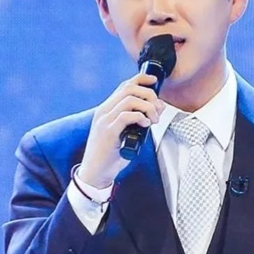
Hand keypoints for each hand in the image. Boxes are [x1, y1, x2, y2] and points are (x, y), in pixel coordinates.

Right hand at [79, 73, 164, 187]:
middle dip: (149, 95)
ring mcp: (105, 121)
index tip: (154, 81)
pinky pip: (126, 116)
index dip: (141, 79)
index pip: (124, 85)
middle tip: (158, 109)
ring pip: (130, 100)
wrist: (95, 173)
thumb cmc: (110, 155)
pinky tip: (146, 125)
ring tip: (153, 120)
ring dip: (148, 107)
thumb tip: (157, 110)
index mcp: (107, 109)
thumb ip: (137, 121)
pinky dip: (140, 117)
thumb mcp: (125, 134)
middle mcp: (104, 111)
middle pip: (129, 89)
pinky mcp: (108, 132)